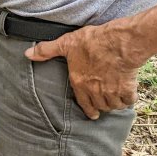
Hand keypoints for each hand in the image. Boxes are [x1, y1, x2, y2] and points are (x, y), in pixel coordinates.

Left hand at [25, 22, 139, 119]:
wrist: (119, 42)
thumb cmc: (92, 41)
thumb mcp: (66, 43)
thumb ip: (47, 50)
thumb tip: (28, 54)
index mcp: (79, 82)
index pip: (83, 103)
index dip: (88, 110)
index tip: (92, 114)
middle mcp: (94, 91)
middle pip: (99, 106)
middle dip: (101, 106)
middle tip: (104, 104)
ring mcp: (111, 91)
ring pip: (113, 106)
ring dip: (114, 104)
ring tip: (115, 99)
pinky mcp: (127, 89)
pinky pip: (128, 101)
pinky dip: (128, 99)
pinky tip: (128, 94)